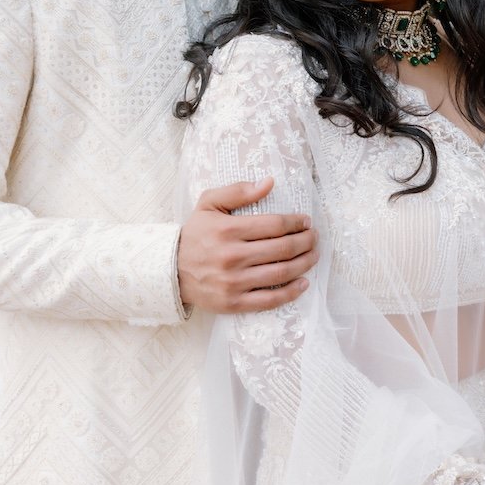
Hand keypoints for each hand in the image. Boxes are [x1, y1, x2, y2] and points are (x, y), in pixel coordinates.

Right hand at [177, 177, 317, 312]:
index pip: (274, 224)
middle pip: (283, 248)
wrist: (170, 270)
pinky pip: (270, 300)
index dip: (297, 222)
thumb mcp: (208, 204)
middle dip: (306, 242)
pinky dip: (291, 292)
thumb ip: (237, 191)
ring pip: (280, 272)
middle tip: (314, 237)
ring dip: (304, 264)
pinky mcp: (233, 302)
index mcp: (228, 229)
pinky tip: (303, 283)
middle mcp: (232, 256)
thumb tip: (269, 182)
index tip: (306, 221)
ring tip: (313, 256)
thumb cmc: (195, 234)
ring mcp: (234, 281)